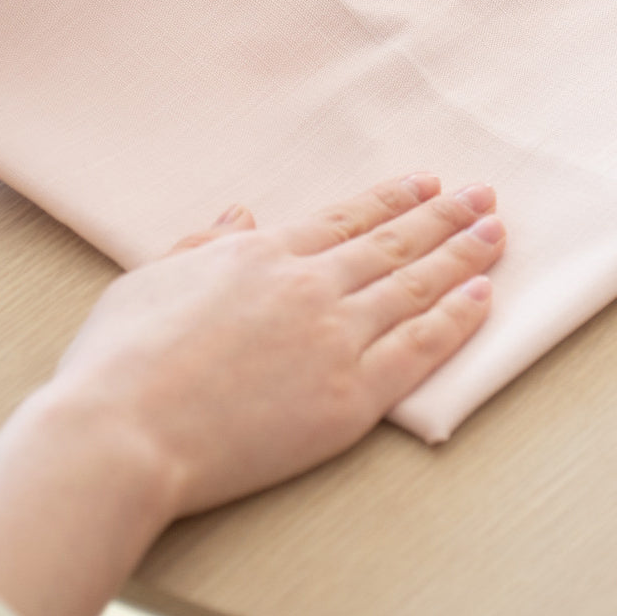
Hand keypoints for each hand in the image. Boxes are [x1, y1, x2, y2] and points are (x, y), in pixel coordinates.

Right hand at [57, 170, 502, 513]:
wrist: (121, 433)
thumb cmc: (120, 360)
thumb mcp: (150, 278)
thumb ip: (203, 245)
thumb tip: (241, 214)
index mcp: (264, 256)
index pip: (346, 219)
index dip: (392, 199)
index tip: (426, 182)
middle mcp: (310, 286)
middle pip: (394, 243)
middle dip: (444, 216)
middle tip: (483, 195)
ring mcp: (335, 339)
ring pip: (416, 286)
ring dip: (463, 256)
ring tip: (496, 233)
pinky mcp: (350, 397)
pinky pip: (419, 349)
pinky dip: (456, 319)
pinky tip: (482, 296)